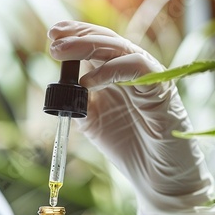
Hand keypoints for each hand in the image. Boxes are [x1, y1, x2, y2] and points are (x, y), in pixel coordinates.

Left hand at [48, 21, 214, 214]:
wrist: (157, 178)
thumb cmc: (130, 150)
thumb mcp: (94, 124)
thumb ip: (80, 104)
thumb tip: (62, 87)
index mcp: (119, 78)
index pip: (98, 47)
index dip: (76, 36)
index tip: (52, 35)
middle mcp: (134, 73)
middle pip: (107, 41)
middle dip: (78, 36)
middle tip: (53, 37)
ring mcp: (149, 79)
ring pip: (120, 48)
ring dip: (89, 46)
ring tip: (61, 52)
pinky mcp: (161, 90)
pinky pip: (137, 68)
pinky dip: (110, 72)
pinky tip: (87, 81)